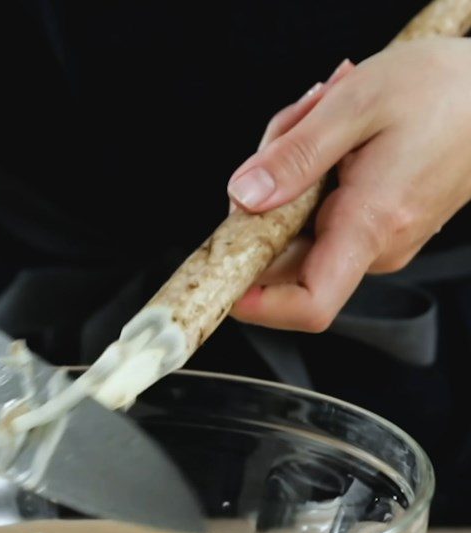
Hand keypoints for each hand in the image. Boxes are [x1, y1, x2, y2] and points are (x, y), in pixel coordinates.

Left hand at [226, 40, 470, 332]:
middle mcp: (374, 246)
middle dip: (262, 206)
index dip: (257, 305)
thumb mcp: (357, 104)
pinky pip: (317, 218)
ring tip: (316, 125)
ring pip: (296, 232)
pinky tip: (327, 139)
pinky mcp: (373, 226)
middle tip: (284, 140)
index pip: (309, 304)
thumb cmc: (444, 91)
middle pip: (284, 258)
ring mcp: (374, 239)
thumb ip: (294, 155)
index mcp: (370, 225)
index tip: (222, 281)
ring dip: (286, 183)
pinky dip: (306, 180)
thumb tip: (243, 196)